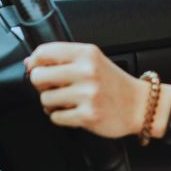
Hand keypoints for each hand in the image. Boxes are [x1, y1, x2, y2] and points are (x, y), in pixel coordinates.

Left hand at [25, 42, 151, 138]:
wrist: (141, 106)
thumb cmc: (115, 84)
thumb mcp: (93, 61)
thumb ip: (64, 59)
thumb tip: (29, 62)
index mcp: (87, 53)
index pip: (44, 52)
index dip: (34, 62)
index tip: (36, 68)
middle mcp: (87, 71)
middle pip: (38, 76)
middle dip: (41, 86)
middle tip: (52, 88)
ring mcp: (88, 94)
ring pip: (45, 100)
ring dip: (51, 104)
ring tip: (67, 102)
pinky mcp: (88, 115)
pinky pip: (56, 118)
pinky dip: (61, 117)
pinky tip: (74, 112)